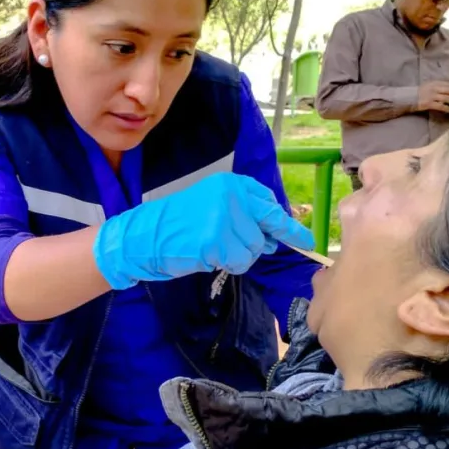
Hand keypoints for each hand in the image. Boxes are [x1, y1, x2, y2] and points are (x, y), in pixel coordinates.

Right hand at [93, 172, 314, 289]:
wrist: (145, 235)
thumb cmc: (178, 225)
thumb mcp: (211, 208)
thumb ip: (243, 217)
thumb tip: (275, 239)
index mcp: (231, 184)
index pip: (268, 203)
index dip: (285, 223)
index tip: (303, 238)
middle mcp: (231, 195)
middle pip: (267, 226)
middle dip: (271, 239)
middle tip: (281, 244)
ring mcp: (224, 217)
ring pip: (255, 248)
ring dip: (239, 255)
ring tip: (213, 248)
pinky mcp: (216, 240)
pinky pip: (240, 261)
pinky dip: (229, 264)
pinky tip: (209, 256)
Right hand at [417, 81, 448, 113]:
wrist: (407, 98)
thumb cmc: (419, 93)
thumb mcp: (428, 86)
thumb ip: (438, 87)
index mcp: (435, 83)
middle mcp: (434, 88)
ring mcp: (431, 96)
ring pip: (447, 98)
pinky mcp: (428, 103)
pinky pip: (440, 106)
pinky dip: (446, 108)